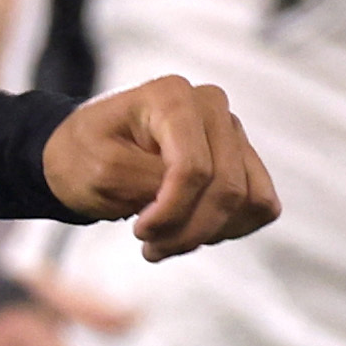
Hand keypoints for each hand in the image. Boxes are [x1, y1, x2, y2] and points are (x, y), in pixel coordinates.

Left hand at [40, 75, 274, 257]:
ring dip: (210, 233)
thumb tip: (198, 200)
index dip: (171, 212)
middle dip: (189, 230)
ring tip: (166, 241)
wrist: (83, 152)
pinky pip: (261, 204)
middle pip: (227, 188)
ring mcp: (232, 131)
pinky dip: (230, 227)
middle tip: (150, 247)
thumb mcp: (101, 171)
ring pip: (251, 200)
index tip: (140, 232)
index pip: (193, 168)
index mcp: (172, 97)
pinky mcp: (243, 157)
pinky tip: (191, 229)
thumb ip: (150, 183)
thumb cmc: (85, 155)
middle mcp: (211, 106)